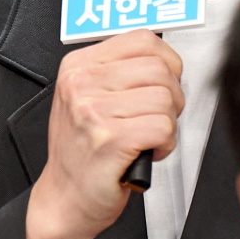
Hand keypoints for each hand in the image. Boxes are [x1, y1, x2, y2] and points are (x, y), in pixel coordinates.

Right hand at [24, 32, 183, 238]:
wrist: (66, 198)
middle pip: (160, 69)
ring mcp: (92, 111)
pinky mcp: (109, 139)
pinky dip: (166, 143)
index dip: (167, 63)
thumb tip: (165, 58)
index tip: (163, 84)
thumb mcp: (89, 98)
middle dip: (172, 97)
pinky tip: (148, 151)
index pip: (143, 40)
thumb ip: (121, 71)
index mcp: (78, 66)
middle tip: (157, 118)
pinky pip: (163, 127)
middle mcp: (81, 83)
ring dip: (168, 123)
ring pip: (165, 99)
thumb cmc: (83, 151)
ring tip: (148, 137)